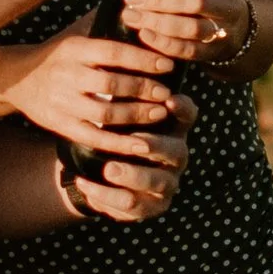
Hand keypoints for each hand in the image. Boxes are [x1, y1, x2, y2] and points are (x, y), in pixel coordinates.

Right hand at [0, 21, 178, 152]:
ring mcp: (62, 102)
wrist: (15, 78)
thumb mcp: (74, 37)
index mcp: (74, 49)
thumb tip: (139, 10)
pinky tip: (141, 145)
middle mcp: (67, 74)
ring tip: (160, 113)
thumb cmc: (57, 56)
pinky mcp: (60, 125)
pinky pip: (93, 137)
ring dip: (136, 115)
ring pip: (104, 112)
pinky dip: (119, 144)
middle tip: (167, 94)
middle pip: (111, 83)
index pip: (113, 52)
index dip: (142, 59)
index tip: (168, 65)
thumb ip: (103, 28)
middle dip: (143, 89)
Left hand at [72, 94, 195, 222]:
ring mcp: (167, 183)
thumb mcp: (121, 114)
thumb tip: (118, 67)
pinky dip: (107, 195)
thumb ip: (126, 99)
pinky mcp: (152, 206)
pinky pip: (132, 205)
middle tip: (137, 142)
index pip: (187, 115)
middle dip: (156, 146)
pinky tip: (85, 184)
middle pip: (176, 151)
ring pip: (156, 182)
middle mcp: (177, 155)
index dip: (183, 109)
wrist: (100, 171)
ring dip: (133, 175)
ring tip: (108, 169)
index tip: (169, 100)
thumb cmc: (115, 131)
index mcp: (173, 128)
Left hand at [122, 0, 256, 65]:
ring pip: (191, 28)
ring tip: (130, 15)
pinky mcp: (212, 52)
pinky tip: (143, 34)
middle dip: (158, 0)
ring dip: (158, 22)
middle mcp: (230, 7)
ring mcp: (223, 32)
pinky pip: (187, 50)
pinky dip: (164, 43)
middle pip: (194, 2)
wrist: (234, 30)